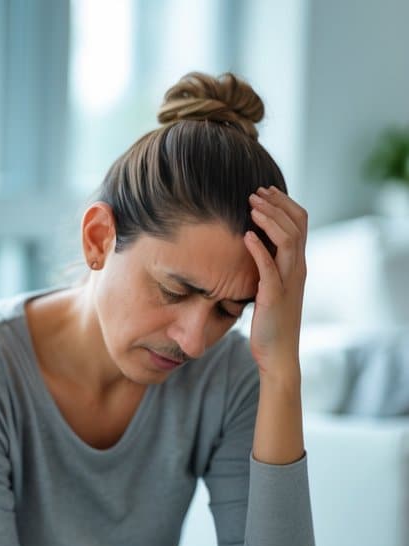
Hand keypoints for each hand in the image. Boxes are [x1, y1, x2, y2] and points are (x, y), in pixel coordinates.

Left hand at [243, 187, 307, 380]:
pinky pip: (270, 267)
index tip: (265, 191)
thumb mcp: (270, 288)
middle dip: (276, 204)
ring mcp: (289, 281)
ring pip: (288, 240)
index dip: (284, 204)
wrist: (278, 353)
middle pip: (296, 225)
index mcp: (298, 265)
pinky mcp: (275, 296)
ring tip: (251, 206)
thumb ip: (267, 267)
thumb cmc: (270, 322)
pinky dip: (259, 249)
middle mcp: (298, 269)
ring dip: (269, 220)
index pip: (300, 224)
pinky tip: (246, 235)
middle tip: (255, 192)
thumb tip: (251, 248)